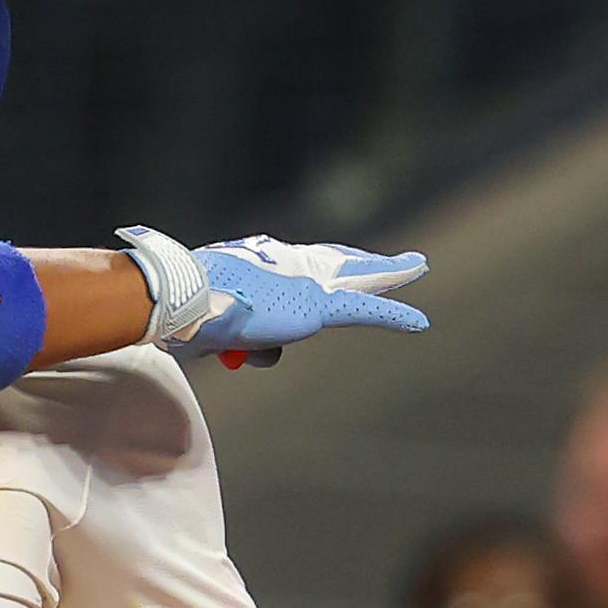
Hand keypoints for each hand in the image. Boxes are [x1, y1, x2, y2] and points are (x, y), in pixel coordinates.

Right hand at [118, 225, 427, 366]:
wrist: (186, 300)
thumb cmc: (189, 313)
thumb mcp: (221, 327)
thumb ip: (247, 340)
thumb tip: (266, 353)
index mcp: (264, 267)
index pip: (306, 263)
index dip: (330, 260)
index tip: (347, 256)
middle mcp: (289, 269)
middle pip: (340, 262)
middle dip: (367, 259)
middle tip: (394, 254)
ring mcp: (305, 287)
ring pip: (360, 279)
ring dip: (391, 274)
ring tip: (418, 264)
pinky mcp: (316, 309)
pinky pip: (365, 311)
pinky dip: (394, 317)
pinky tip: (421, 322)